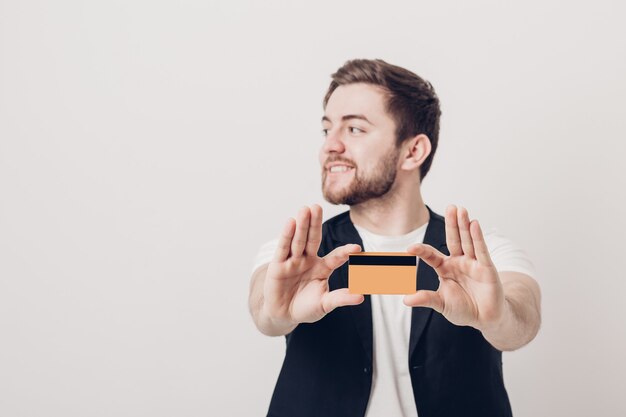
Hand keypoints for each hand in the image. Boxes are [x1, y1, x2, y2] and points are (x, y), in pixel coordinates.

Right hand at [263, 205, 363, 327]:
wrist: (283, 315)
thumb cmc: (306, 307)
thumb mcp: (325, 304)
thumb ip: (340, 298)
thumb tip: (361, 297)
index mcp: (323, 267)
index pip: (335, 257)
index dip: (345, 252)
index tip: (356, 248)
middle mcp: (308, 260)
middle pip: (313, 239)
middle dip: (315, 223)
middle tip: (317, 206)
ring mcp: (293, 261)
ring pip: (298, 241)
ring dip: (302, 225)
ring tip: (305, 209)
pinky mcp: (278, 266)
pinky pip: (283, 249)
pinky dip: (287, 236)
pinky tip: (291, 222)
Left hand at [404, 205, 505, 331]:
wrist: (485, 319)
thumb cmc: (463, 309)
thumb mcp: (441, 303)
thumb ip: (426, 299)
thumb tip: (405, 300)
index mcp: (445, 268)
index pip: (431, 255)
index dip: (422, 250)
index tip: (409, 248)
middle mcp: (459, 261)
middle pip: (454, 239)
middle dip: (452, 224)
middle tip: (450, 207)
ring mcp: (473, 263)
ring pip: (467, 241)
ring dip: (464, 225)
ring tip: (461, 210)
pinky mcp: (487, 268)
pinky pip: (481, 251)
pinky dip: (478, 238)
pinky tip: (474, 225)